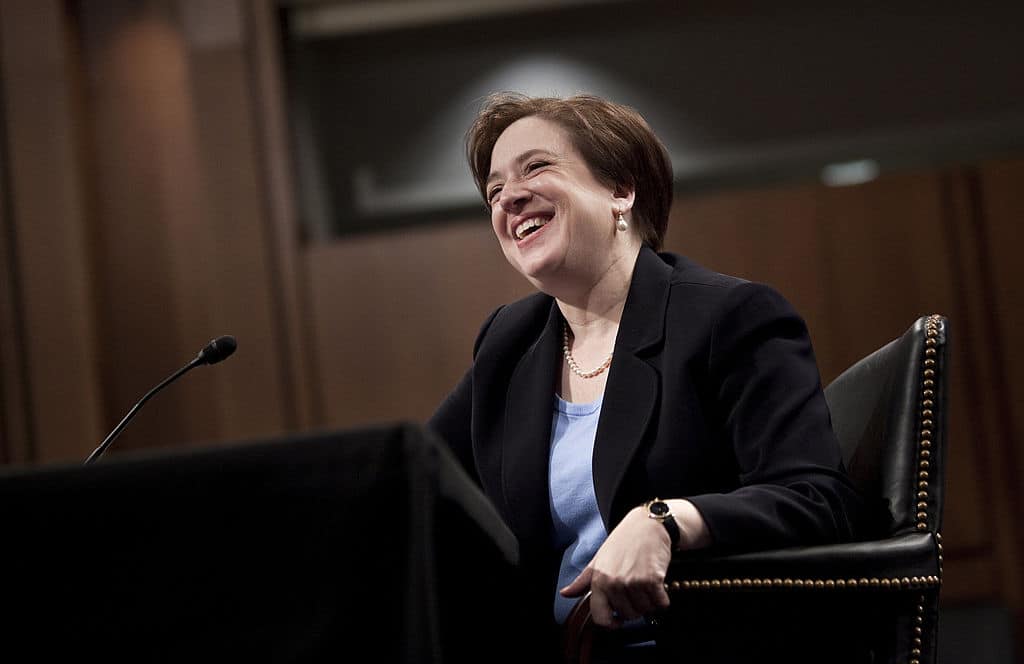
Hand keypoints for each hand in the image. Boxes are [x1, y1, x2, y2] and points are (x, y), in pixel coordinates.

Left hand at [559, 505, 671, 627]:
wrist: (647, 524)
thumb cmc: (623, 541)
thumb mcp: (599, 559)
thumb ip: (583, 581)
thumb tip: (565, 593)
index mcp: (599, 581)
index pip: (601, 617)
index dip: (611, 623)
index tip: (618, 621)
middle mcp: (614, 583)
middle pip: (628, 615)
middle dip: (634, 607)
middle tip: (636, 590)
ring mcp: (633, 581)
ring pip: (645, 610)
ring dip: (649, 601)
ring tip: (646, 584)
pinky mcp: (652, 579)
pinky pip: (660, 603)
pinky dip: (662, 597)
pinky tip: (657, 584)